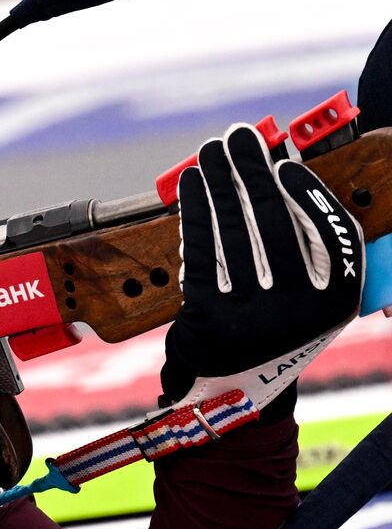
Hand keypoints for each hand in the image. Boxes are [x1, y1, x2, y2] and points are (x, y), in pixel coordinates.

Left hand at [160, 123, 363, 418]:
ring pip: (234, 231)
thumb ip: (312, 255)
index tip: (286, 164)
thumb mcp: (310, 304)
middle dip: (254, 171)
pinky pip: (201, 251)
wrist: (230, 393)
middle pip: (276, 223)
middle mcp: (298, 311)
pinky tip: (192, 185)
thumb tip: (283, 180)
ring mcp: (250, 316)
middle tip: (240, 135)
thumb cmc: (271, 332)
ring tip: (212, 150)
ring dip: (220, 182)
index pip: (334, 236)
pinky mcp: (206, 318)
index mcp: (335, 304)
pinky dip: (195, 212)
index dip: (311, 195)